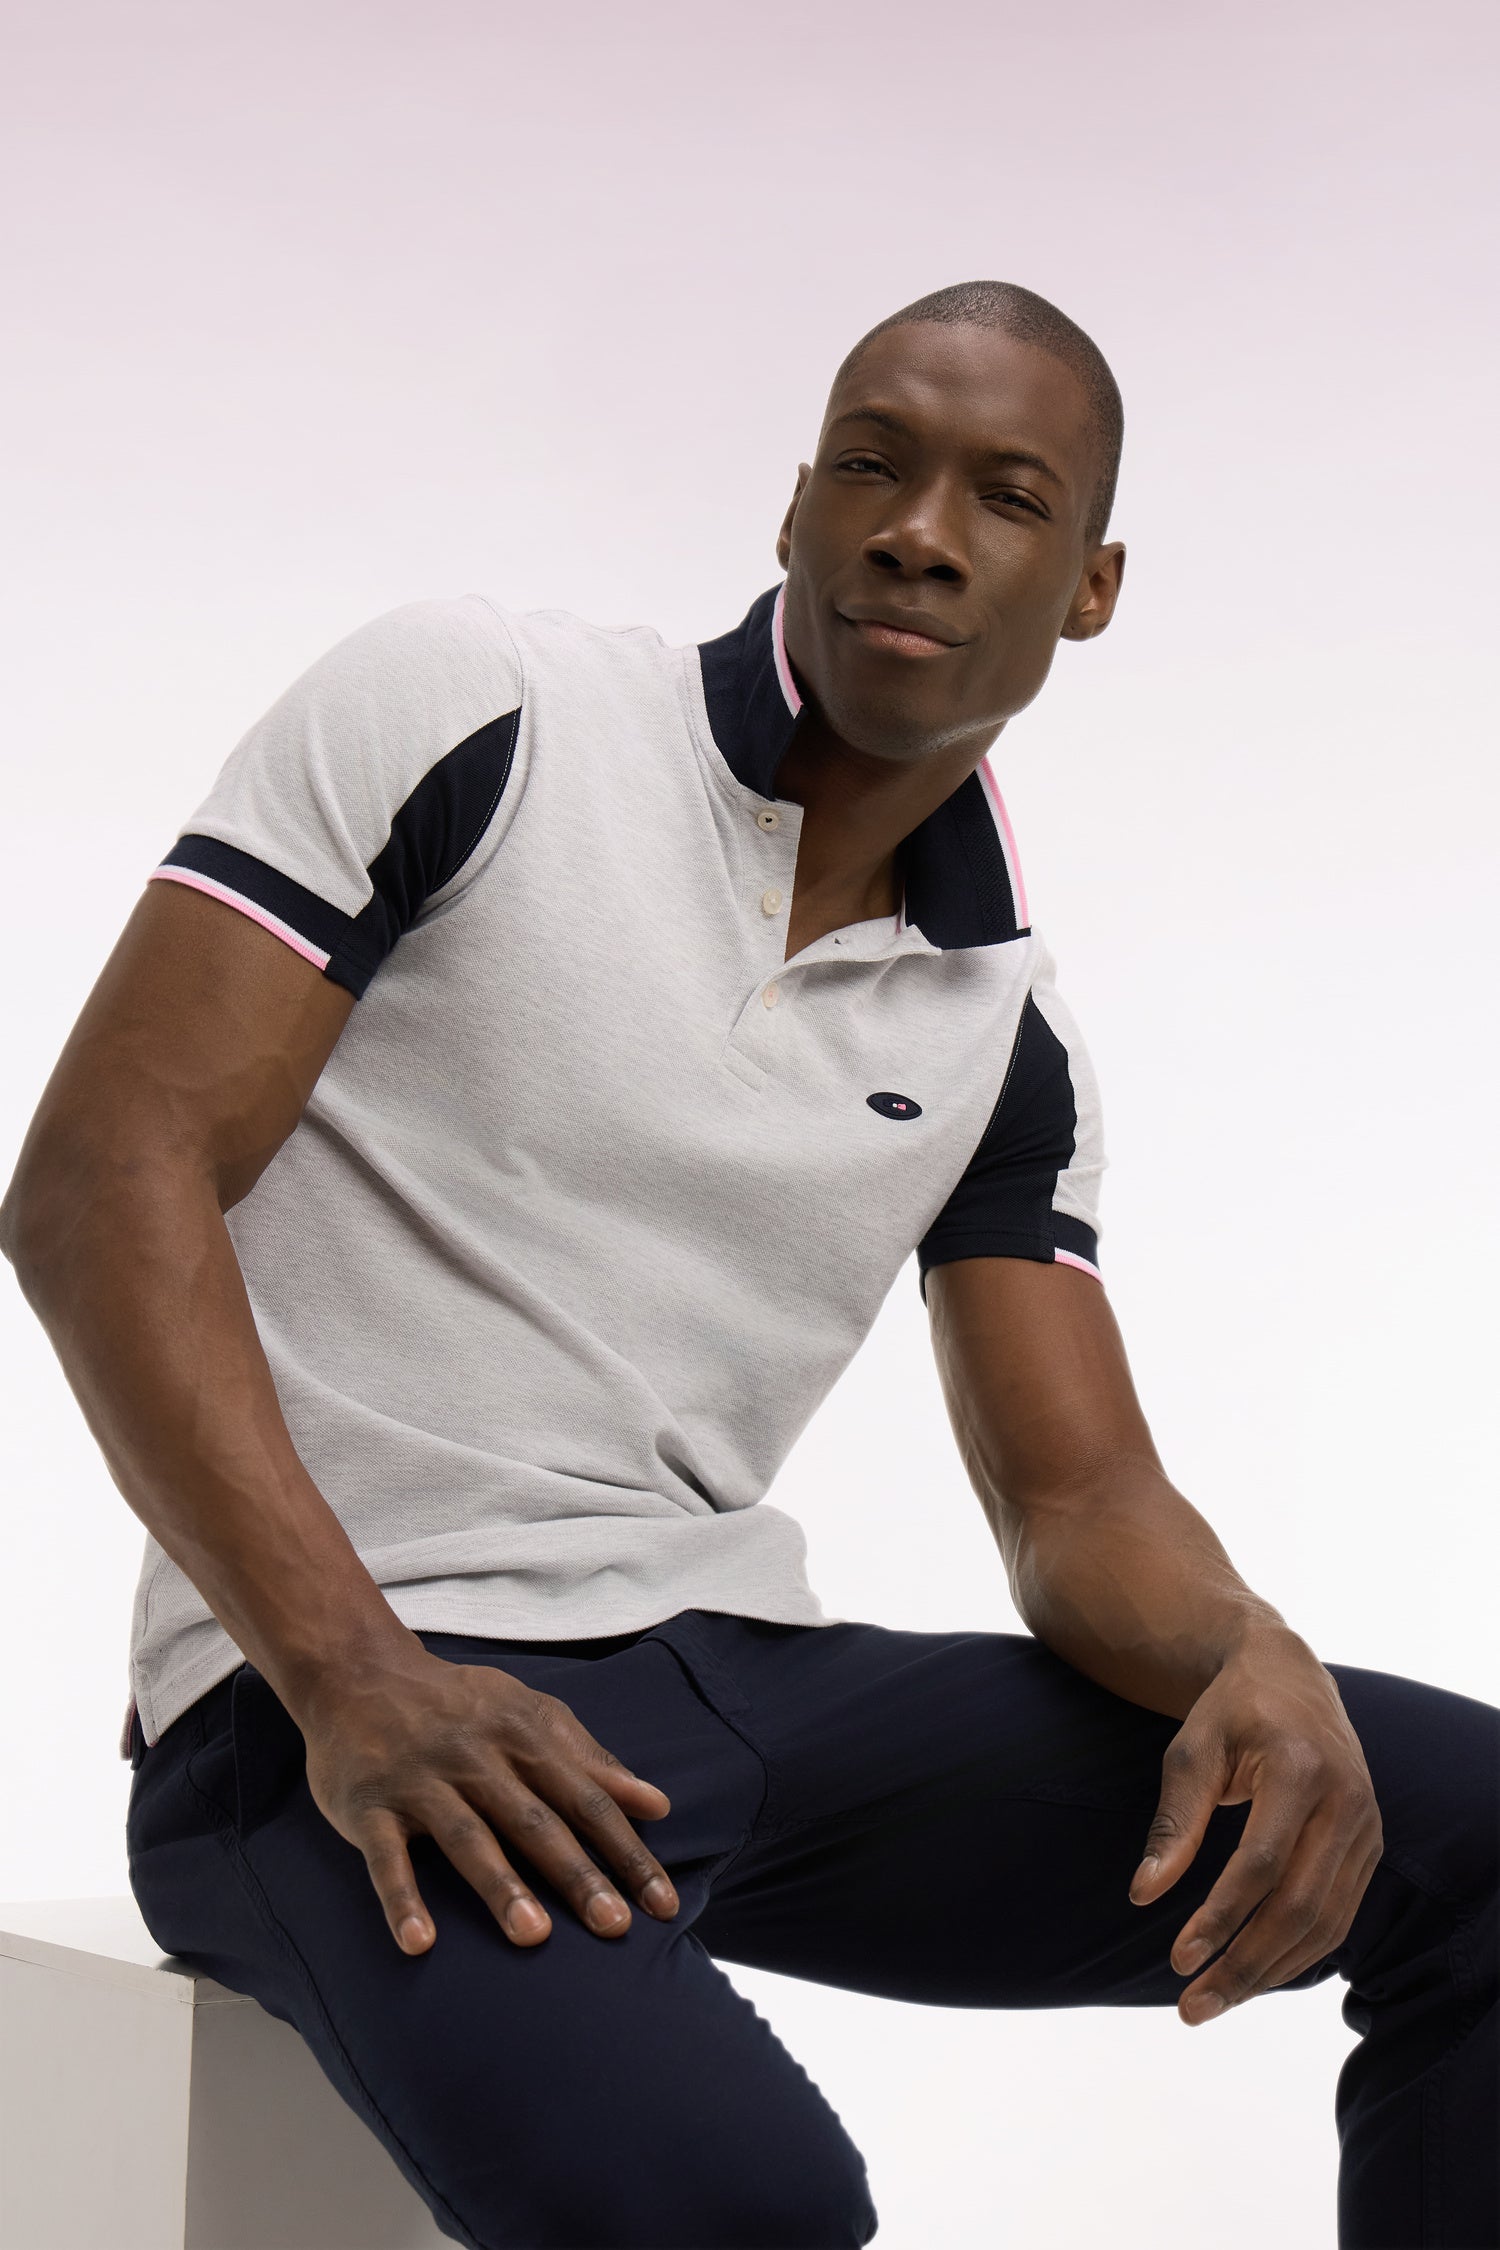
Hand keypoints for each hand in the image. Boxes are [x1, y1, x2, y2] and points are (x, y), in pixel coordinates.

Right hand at [294, 1633, 678, 1954]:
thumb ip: (592, 1761)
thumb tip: (658, 1805)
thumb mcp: (530, 1715)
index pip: (587, 1800)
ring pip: (467, 1837)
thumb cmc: (459, 1705)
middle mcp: (477, 1758)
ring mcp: (421, 1782)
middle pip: (534, 1821)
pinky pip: (386, 1857)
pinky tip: (419, 1943)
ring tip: (534, 1937)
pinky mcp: (369, 1806)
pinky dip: (402, 1898)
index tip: (662, 1904)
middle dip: (576, 1874)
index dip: (626, 1852)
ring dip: (500, 1885)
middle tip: (614, 1928)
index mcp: (524, 1737)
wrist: (358, 1672)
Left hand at [1128, 1628, 1383, 2024]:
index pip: (1262, 1864)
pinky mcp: (1370, 1845)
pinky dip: (1297, 1953)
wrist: (1289, 1675)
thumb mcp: (1191, 1751)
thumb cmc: (1230, 1712)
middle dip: (1245, 1964)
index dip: (1220, 1917)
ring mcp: (1367, 1826)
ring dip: (1270, 1971)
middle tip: (1192, 2007)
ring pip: (1325, 1924)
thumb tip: (1143, 1894)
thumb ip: (1174, 1821)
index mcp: (1302, 1769)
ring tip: (1215, 2001)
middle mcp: (1347, 1801)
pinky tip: (1255, 1973)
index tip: (1178, 1959)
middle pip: (1299, 1907)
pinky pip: (1339, 1916)